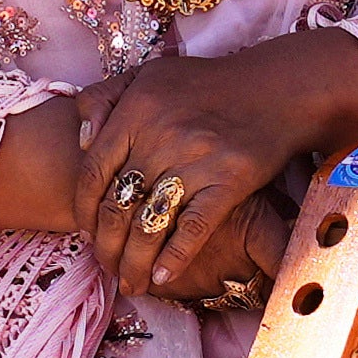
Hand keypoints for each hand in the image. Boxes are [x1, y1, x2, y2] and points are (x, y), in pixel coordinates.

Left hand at [72, 32, 357, 302]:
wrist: (276, 89)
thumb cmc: (207, 85)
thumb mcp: (148, 75)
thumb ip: (104, 99)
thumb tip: (81, 143)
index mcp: (137, 110)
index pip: (93, 171)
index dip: (83, 210)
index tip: (85, 232)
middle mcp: (162, 136)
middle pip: (118, 205)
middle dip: (105, 246)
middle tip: (105, 266)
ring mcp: (196, 160)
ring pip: (149, 225)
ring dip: (134, 262)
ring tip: (130, 282)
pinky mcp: (229, 181)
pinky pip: (193, 229)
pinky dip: (175, 257)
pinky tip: (163, 276)